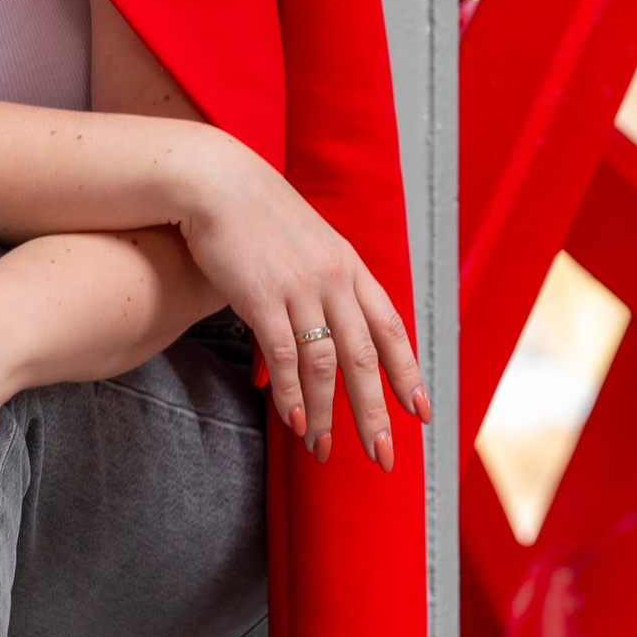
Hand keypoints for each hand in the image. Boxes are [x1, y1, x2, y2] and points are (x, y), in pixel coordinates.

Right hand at [167, 143, 428, 464]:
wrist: (215, 181)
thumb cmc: (259, 217)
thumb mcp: (310, 244)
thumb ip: (327, 284)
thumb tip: (330, 329)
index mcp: (351, 267)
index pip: (391, 329)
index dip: (408, 374)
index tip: (421, 414)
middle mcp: (334, 279)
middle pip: (365, 358)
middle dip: (375, 412)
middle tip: (383, 455)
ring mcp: (300, 287)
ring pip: (325, 364)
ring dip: (326, 413)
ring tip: (323, 450)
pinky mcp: (262, 295)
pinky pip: (283, 355)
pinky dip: (289, 392)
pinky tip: (293, 420)